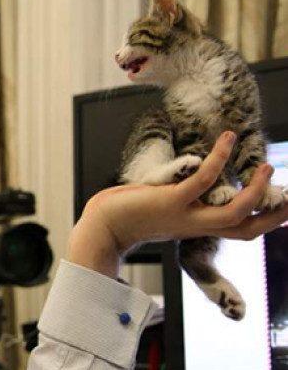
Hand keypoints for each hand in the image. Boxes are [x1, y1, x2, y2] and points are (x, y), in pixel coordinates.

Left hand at [67, 131, 287, 277]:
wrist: (100, 227)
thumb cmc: (127, 215)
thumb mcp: (162, 210)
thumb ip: (182, 203)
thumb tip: (191, 187)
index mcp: (197, 228)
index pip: (240, 230)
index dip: (266, 220)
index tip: (286, 206)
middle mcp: (196, 226)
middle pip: (247, 229)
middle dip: (276, 215)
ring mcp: (184, 215)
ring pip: (234, 212)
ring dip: (256, 191)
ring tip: (268, 166)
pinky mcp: (169, 201)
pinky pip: (202, 180)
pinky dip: (218, 159)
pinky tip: (226, 139)